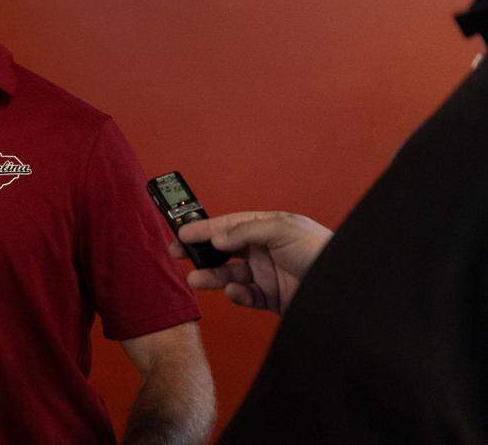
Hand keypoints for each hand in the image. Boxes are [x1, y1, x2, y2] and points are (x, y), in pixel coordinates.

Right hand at [169, 211, 331, 315]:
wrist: (344, 291)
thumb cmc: (322, 252)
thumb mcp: (283, 230)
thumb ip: (247, 231)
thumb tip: (218, 237)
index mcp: (269, 228)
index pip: (230, 225)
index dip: (205, 227)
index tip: (183, 231)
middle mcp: (265, 250)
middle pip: (224, 249)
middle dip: (201, 251)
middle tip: (178, 254)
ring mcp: (267, 274)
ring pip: (229, 274)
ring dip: (211, 276)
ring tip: (196, 279)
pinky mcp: (271, 297)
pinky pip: (245, 296)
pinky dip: (236, 295)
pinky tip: (234, 292)